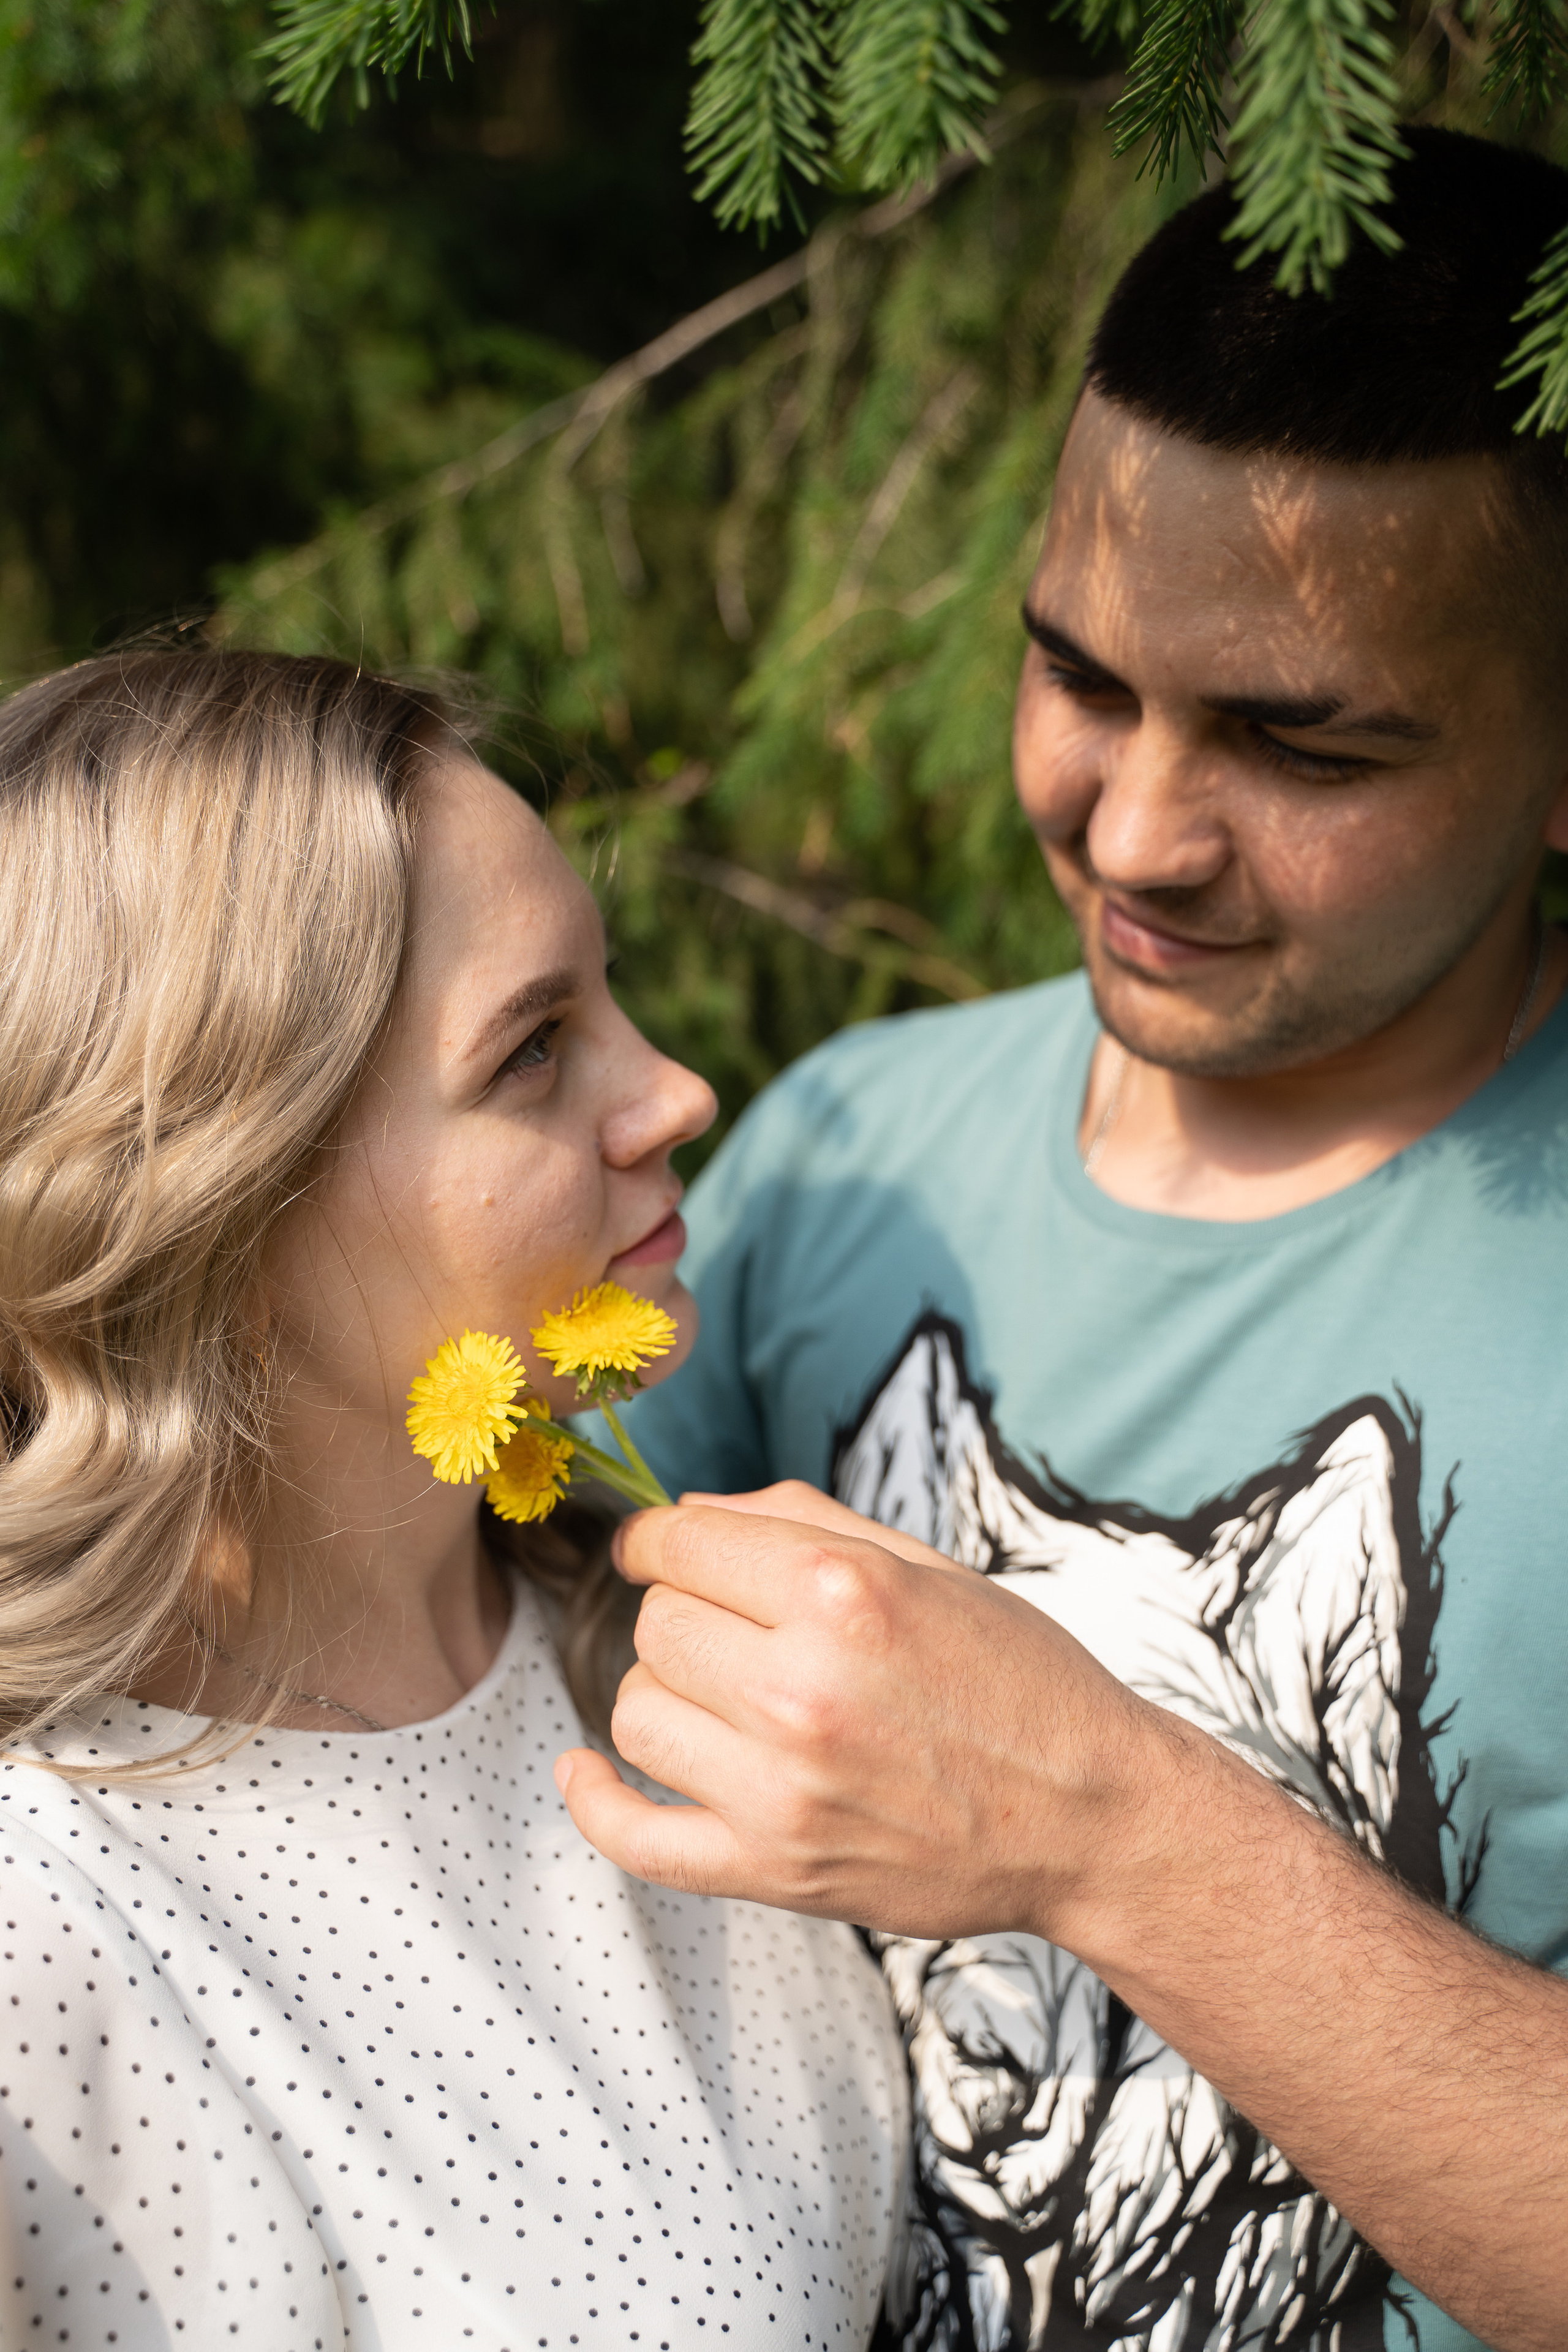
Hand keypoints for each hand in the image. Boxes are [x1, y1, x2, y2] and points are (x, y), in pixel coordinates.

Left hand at [552, 1490, 1197, 1943]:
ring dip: (666, 1695)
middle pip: (657, 1626)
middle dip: (687, 1614)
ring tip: (724, 1697)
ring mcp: (783, 1790)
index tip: (663, 1551)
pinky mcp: (776, 1872)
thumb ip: (796, 1521)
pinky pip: (636, 1839)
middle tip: (742, 1631)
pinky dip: (594, 1802)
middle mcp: (802, 1688)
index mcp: (839, 1594)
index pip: (680, 1544)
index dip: (660, 1541)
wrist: (1090, 1817)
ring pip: (635, 1713)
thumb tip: (684, 1513)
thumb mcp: (925, 1565)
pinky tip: (582, 1771)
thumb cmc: (1017, 1677)